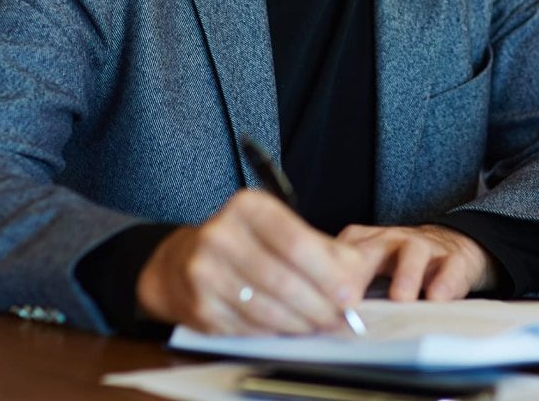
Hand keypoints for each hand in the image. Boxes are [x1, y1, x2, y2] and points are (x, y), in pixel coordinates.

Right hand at [135, 189, 372, 334]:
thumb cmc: (245, 242)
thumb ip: (320, 248)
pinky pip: (249, 327)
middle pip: (283, 279)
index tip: (350, 293)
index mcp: (247, 206)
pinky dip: (276, 332)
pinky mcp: (199, 306)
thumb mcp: (278, 227)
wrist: (182, 261)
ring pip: (267, 308)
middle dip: (319, 304)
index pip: (295, 242)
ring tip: (321, 324)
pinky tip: (290, 328)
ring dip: (301, 322)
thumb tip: (356, 275)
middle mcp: (221, 234)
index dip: (328, 272)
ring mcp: (205, 271)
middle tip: (341, 317)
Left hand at [337, 223, 498, 301]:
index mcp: (366, 243)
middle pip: (372, 250)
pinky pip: (449, 267)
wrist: (451, 244)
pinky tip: (438, 299)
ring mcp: (423, 246)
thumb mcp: (372, 267)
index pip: (343, 255)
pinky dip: (444, 282)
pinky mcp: (452, 258)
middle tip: (351, 300)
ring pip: (413, 253)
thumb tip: (317, 318)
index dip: (331, 277)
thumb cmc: (401, 263)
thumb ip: (349, 285)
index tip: (321, 300)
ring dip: (406, 275)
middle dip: (360, 273)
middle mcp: (392, 240)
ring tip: (401, 299)